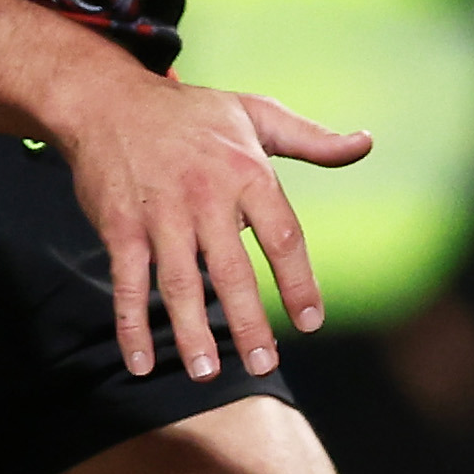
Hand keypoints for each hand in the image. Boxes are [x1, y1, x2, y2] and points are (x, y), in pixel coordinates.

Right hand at [52, 73, 371, 382]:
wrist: (107, 100)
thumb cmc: (192, 113)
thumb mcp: (257, 115)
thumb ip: (312, 140)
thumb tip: (365, 143)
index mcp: (247, 173)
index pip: (283, 236)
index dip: (299, 282)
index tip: (311, 322)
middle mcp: (205, 197)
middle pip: (231, 271)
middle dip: (248, 323)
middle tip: (264, 365)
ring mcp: (160, 215)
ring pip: (179, 284)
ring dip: (192, 332)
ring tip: (208, 373)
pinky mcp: (120, 228)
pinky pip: (128, 283)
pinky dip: (132, 325)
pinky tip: (143, 362)